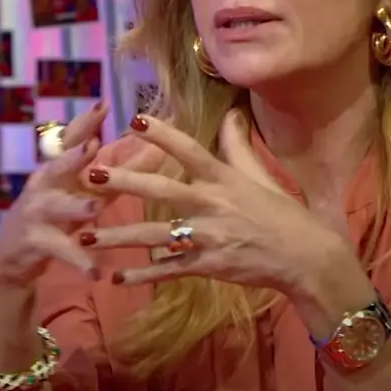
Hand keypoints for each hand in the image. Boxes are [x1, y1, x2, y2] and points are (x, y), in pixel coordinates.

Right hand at [0, 103, 162, 286]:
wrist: (13, 257)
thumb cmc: (60, 214)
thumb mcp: (88, 190)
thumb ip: (120, 170)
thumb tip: (157, 147)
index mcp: (59, 168)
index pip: (71, 140)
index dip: (86, 122)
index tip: (104, 104)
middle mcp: (44, 185)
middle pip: (57, 167)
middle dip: (73, 156)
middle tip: (92, 146)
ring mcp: (36, 214)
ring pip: (56, 208)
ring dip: (75, 206)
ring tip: (94, 207)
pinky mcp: (34, 243)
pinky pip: (59, 251)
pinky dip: (78, 260)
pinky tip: (96, 272)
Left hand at [79, 110, 350, 296]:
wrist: (304, 257)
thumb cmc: (282, 214)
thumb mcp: (261, 176)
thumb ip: (239, 147)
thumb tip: (232, 114)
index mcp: (225, 179)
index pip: (189, 150)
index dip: (162, 134)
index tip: (135, 120)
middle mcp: (213, 205)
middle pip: (162, 190)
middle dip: (125, 183)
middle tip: (91, 177)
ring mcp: (209, 237)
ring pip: (155, 236)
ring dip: (119, 237)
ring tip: (87, 236)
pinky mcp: (209, 266)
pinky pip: (170, 269)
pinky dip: (143, 275)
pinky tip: (117, 277)